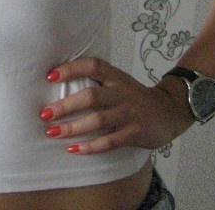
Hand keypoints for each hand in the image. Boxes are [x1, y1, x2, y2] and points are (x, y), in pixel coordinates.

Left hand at [39, 57, 194, 154]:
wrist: (170, 110)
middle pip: (91, 96)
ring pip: (98, 120)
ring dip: (72, 128)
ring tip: (52, 133)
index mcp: (116, 76)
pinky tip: (74, 149)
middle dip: (65, 106)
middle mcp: (122, 92)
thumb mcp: (118, 82)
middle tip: (44, 114)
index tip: (49, 76)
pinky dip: (90, 146)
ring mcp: (130, 113)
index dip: (71, 69)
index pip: (92, 65)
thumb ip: (96, 81)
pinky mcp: (136, 133)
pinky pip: (110, 141)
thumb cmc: (133, 96)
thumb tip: (57, 83)